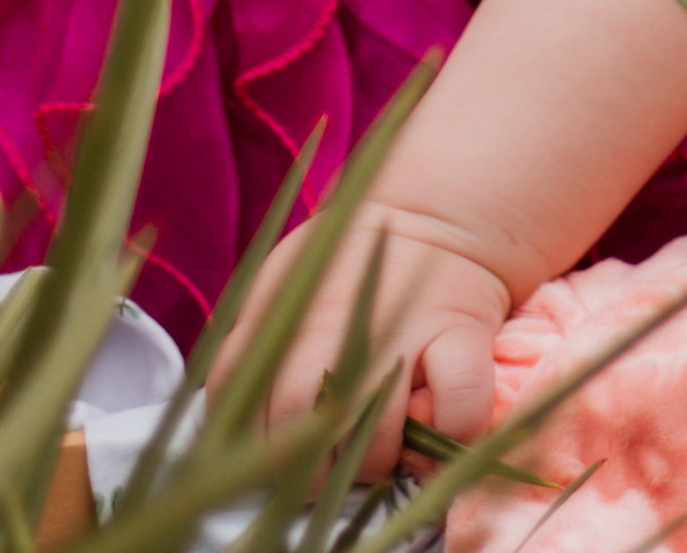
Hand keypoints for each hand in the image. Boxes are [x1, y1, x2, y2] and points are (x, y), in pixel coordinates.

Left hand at [214, 202, 509, 474]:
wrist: (430, 213)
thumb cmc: (348, 264)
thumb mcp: (283, 285)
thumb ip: (249, 342)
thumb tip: (225, 422)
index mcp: (283, 317)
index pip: (239, 402)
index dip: (249, 445)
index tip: (271, 453)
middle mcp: (334, 324)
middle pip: (299, 426)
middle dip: (309, 472)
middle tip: (327, 466)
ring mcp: (400, 331)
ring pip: (374, 440)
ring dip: (375, 462)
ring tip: (381, 449)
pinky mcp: (462, 333)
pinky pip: (459, 411)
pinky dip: (449, 435)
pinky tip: (436, 428)